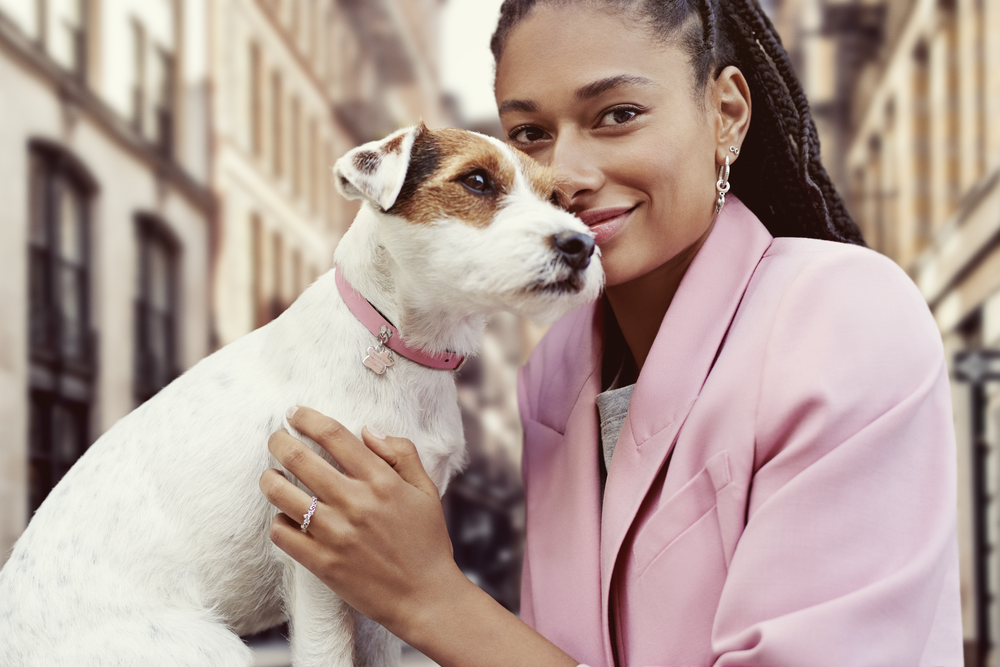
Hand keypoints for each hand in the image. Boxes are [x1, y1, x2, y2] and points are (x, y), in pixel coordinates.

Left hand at [259, 406, 462, 636]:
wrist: (425, 597)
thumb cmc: (427, 541)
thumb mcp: (426, 490)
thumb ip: (402, 453)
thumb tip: (367, 430)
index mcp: (381, 481)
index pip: (334, 435)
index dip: (307, 418)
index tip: (294, 413)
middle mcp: (355, 503)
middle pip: (299, 458)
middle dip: (278, 441)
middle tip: (274, 438)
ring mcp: (335, 534)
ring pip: (281, 494)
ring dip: (269, 478)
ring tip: (270, 475)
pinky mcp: (322, 563)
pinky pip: (282, 533)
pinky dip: (278, 520)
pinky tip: (286, 516)